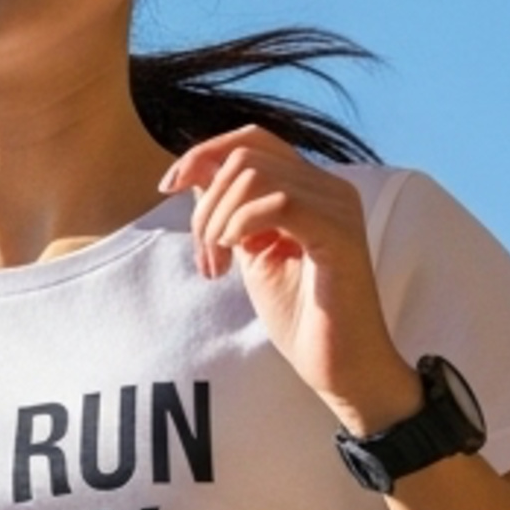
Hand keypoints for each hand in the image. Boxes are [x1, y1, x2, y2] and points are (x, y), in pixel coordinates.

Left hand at [158, 128, 419, 433]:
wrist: (342, 369)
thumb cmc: (303, 319)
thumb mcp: (252, 255)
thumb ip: (229, 212)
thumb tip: (193, 171)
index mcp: (311, 188)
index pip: (252, 140)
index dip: (204, 154)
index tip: (167, 187)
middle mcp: (330, 188)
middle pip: (244, 156)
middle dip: (205, 204)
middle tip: (207, 259)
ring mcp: (339, 207)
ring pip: (254, 175)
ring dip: (218, 219)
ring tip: (218, 265)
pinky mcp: (340, 234)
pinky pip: (277, 202)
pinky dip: (241, 225)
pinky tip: (236, 257)